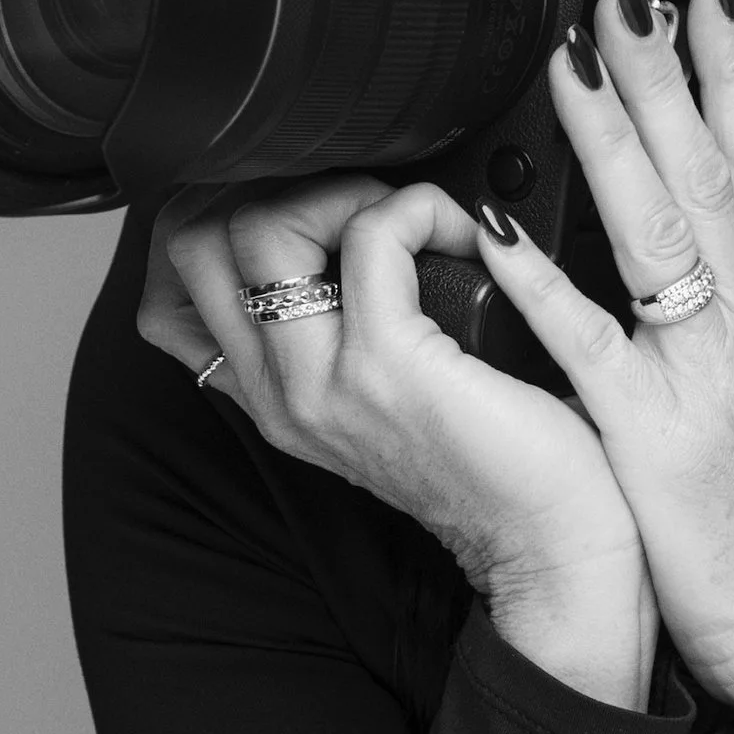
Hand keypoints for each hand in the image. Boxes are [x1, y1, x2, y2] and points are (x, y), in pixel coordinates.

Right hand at [135, 171, 656, 704]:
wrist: (553, 545)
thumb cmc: (501, 458)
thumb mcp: (395, 393)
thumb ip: (351, 330)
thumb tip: (360, 226)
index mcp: (274, 396)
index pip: (181, 275)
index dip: (234, 211)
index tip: (326, 213)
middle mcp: (281, 393)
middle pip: (196, 237)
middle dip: (281, 188)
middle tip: (371, 209)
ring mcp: (324, 382)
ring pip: (262, 225)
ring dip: (347, 191)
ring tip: (414, 220)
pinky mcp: (389, 366)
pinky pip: (374, 234)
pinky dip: (423, 207)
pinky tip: (466, 235)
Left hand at [469, 0, 733, 733]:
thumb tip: (716, 257)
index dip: (733, 70)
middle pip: (710, 168)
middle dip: (669, 67)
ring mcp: (702, 371)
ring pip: (659, 227)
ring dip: (617, 132)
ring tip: (573, 51)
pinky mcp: (652, 433)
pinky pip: (588, 341)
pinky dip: (543, 275)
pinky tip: (499, 219)